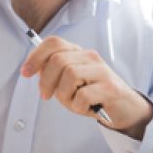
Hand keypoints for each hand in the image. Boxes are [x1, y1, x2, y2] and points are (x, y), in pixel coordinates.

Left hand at [21, 36, 152, 138]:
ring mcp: (102, 71)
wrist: (126, 110)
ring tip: (72, 103)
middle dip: (46, 81)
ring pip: (69, 75)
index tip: (26, 73)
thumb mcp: (71, 83)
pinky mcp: (110, 88)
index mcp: (80, 54)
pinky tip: (86, 109)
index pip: (54, 43)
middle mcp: (91, 58)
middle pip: (58, 60)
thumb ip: (54, 74)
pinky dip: (78, 107)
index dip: (36, 56)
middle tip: (46, 96)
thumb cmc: (95, 96)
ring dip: (64, 95)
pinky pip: (82, 95)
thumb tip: (34, 69)